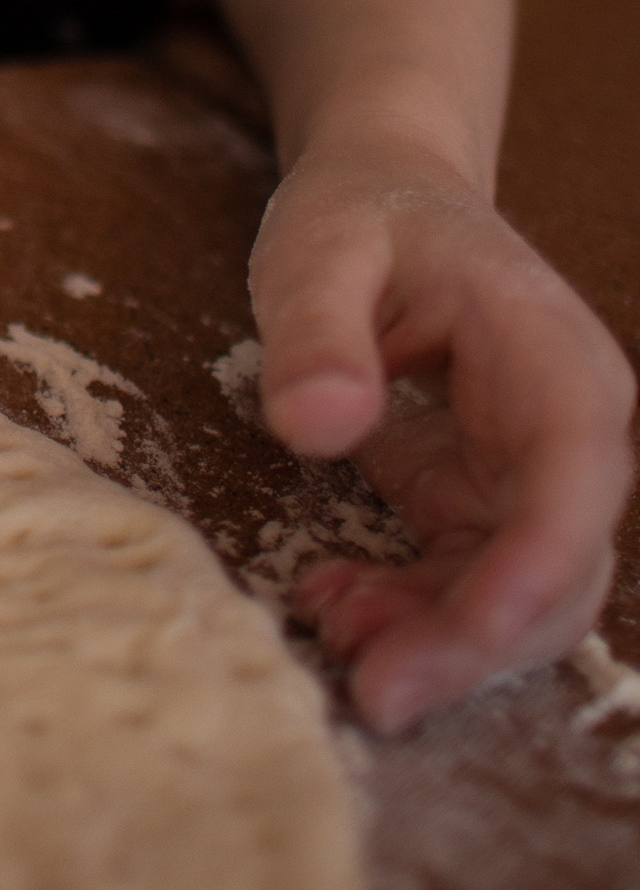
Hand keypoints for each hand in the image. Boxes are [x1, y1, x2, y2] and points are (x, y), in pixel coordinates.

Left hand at [253, 139, 634, 731]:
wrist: (384, 199)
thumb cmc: (362, 213)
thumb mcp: (319, 247)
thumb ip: (316, 329)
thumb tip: (315, 426)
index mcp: (554, 357)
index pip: (573, 476)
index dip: (536, 564)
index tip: (473, 630)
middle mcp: (568, 430)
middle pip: (556, 567)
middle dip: (472, 642)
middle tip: (373, 691)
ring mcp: (531, 476)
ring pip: (516, 598)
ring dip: (433, 640)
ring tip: (332, 634)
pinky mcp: (483, 504)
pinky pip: (464, 586)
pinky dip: (406, 614)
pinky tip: (331, 603)